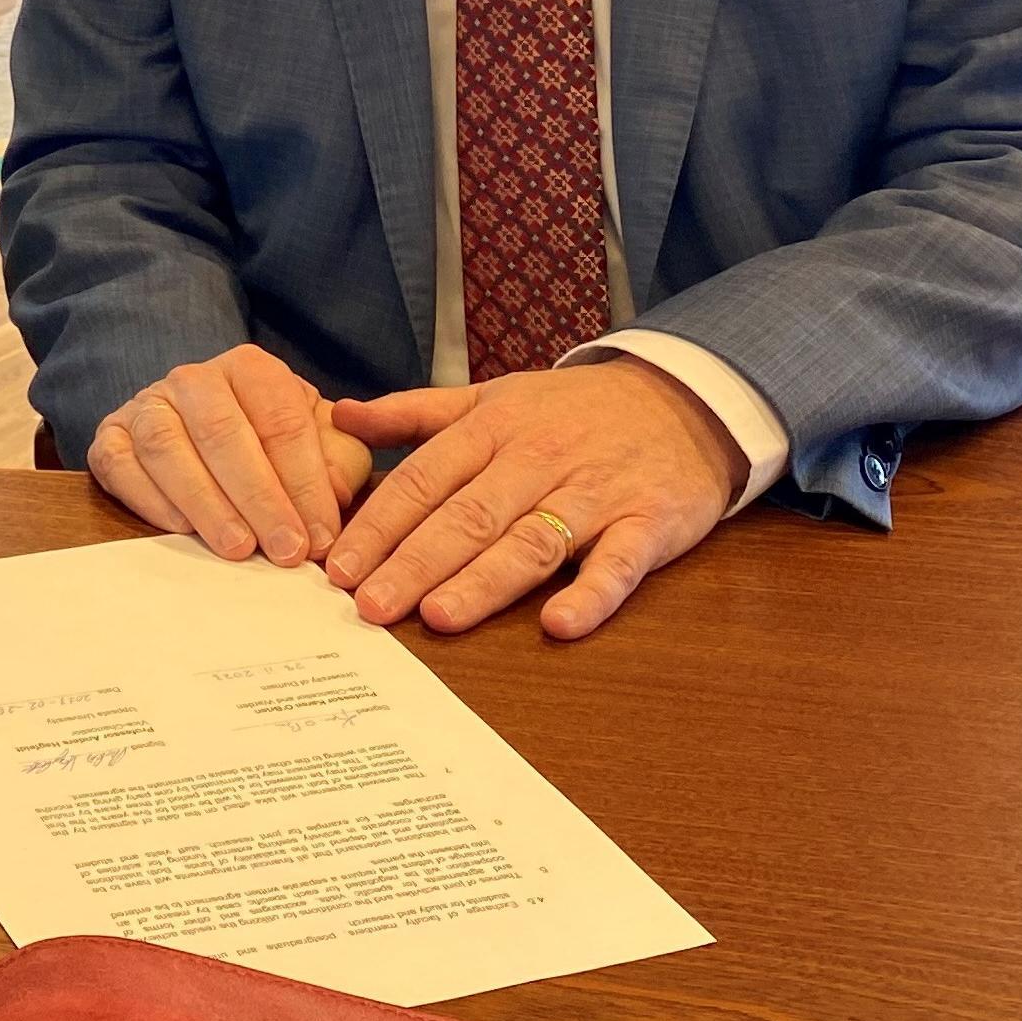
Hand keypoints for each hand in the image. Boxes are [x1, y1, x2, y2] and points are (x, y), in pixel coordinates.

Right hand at [84, 344, 375, 567]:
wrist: (200, 432)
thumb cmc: (272, 444)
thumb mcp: (321, 442)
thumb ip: (339, 460)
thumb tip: (333, 493)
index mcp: (250, 369)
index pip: (281, 421)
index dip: (305, 482)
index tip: (321, 536)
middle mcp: (193, 379)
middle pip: (223, 433)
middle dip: (260, 498)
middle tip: (285, 550)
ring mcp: (145, 405)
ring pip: (168, 447)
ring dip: (206, 503)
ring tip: (239, 548)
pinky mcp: (109, 437)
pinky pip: (119, 464)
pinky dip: (148, 498)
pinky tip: (181, 531)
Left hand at [322, 359, 745, 639]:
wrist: (684, 400)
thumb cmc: (573, 410)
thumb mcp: (493, 396)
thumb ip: (416, 412)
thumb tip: (340, 415)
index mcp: (493, 429)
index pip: (424, 479)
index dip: (379, 524)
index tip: (337, 567)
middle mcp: (537, 460)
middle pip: (468, 515)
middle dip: (415, 562)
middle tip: (370, 606)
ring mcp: (594, 493)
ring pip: (531, 541)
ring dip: (484, 581)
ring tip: (439, 616)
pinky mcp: (648, 523)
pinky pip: (618, 564)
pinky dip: (591, 594)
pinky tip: (559, 624)